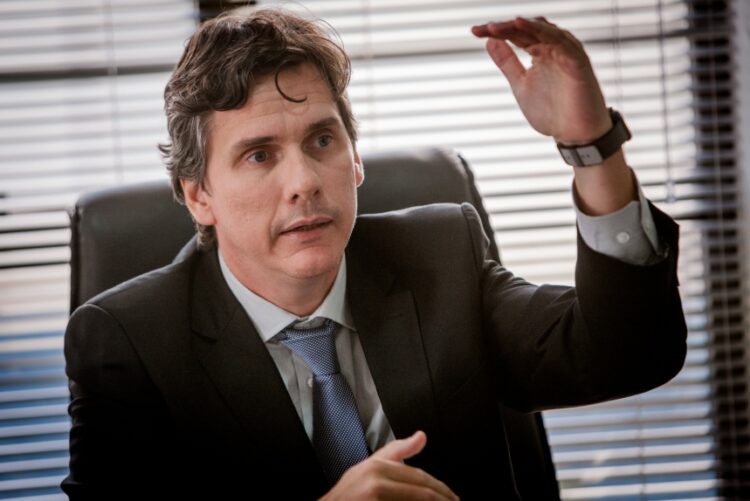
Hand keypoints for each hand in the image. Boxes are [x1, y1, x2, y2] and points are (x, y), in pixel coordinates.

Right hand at [319, 431, 458, 499]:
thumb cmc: (346, 495)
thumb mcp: (368, 467)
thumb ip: (397, 452)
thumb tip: (422, 436)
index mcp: (377, 467)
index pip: (420, 477)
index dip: (441, 490)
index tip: (453, 498)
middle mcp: (375, 482)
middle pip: (422, 494)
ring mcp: (373, 498)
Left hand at [472, 17, 610, 144]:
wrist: (575, 135)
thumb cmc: (553, 111)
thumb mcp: (521, 84)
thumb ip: (507, 63)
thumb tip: (489, 41)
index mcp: (540, 52)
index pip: (516, 35)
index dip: (495, 31)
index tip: (474, 31)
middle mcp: (553, 48)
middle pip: (527, 29)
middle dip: (504, 27)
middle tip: (483, 29)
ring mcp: (567, 53)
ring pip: (543, 30)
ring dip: (520, 26)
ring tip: (496, 27)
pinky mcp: (578, 62)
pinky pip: (561, 42)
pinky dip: (543, 32)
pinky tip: (524, 26)